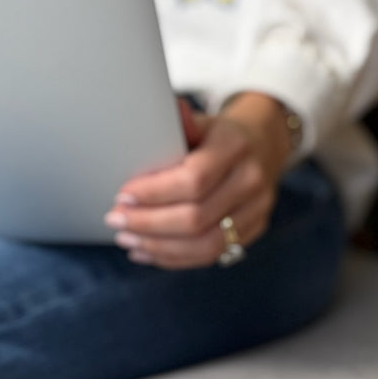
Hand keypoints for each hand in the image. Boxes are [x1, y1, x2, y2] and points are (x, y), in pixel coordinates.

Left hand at [105, 94, 293, 269]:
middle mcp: (252, 179)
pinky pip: (212, 255)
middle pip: (197, 217)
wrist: (262, 143)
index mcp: (235, 145)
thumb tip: (134, 129)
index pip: (194, 179)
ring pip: (205, 245)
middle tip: (116, 220)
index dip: (154, 193)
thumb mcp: (198, 121)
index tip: (122, 195)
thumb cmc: (217, 134)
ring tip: (127, 239)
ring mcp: (257, 209)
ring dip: (159, 247)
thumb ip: (170, 128)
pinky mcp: (254, 229)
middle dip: (148, 223)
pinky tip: (147, 251)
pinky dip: (174, 257)